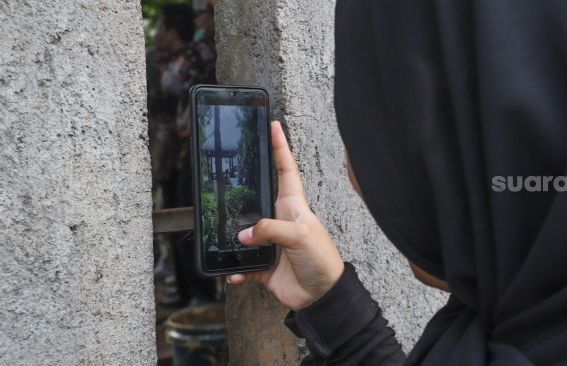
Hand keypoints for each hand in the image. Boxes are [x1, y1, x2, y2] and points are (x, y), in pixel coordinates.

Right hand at [227, 121, 344, 310]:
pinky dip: (236, 271)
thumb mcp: (300, 235)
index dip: (280, 147)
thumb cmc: (321, 259)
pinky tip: (233, 274)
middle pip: (256, 199)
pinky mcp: (263, 265)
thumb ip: (270, 230)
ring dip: (233, 239)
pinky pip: (242, 265)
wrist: (321, 295)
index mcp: (293, 206)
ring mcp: (270, 242)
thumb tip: (243, 235)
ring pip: (243, 233)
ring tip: (225, 239)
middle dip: (242, 190)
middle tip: (225, 177)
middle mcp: (279, 220)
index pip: (286, 169)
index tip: (274, 126)